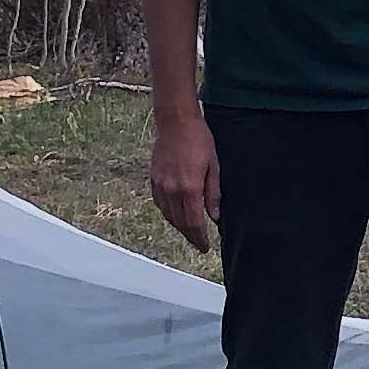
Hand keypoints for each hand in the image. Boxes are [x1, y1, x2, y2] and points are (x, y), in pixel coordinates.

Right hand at [150, 114, 220, 254]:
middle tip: (199, 243)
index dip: (200, 238)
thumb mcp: (213, 165)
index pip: (194, 223)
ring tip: (189, 231)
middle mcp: (172, 190)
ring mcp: (160, 185)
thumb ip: (213, 193)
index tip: (205, 247)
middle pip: (180, 223)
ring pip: (168, 216)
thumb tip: (215, 217)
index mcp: (189, 188)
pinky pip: (160, 204)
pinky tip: (175, 214)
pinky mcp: (154, 179)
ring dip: (179, 227)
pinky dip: (168, 213)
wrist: (175, 121)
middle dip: (190, 236)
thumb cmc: (198, 139)